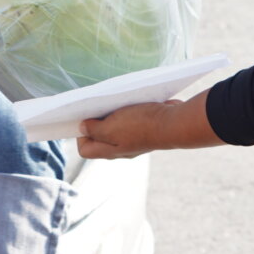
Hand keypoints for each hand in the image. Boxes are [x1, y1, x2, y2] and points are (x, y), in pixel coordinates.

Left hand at [77, 93, 219, 157]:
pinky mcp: (144, 128)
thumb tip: (82, 128)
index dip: (80, 135)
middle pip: (99, 138)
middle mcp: (121, 148)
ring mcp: (133, 139)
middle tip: (96, 107)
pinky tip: (125, 102)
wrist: (173, 123)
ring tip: (110, 103)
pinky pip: (128, 120)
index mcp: (110, 151)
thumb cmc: (140, 126)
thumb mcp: (111, 127)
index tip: (85, 119)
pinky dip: (124, 111)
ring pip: (114, 128)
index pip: (85, 149)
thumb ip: (94, 130)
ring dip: (110, 115)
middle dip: (95, 122)